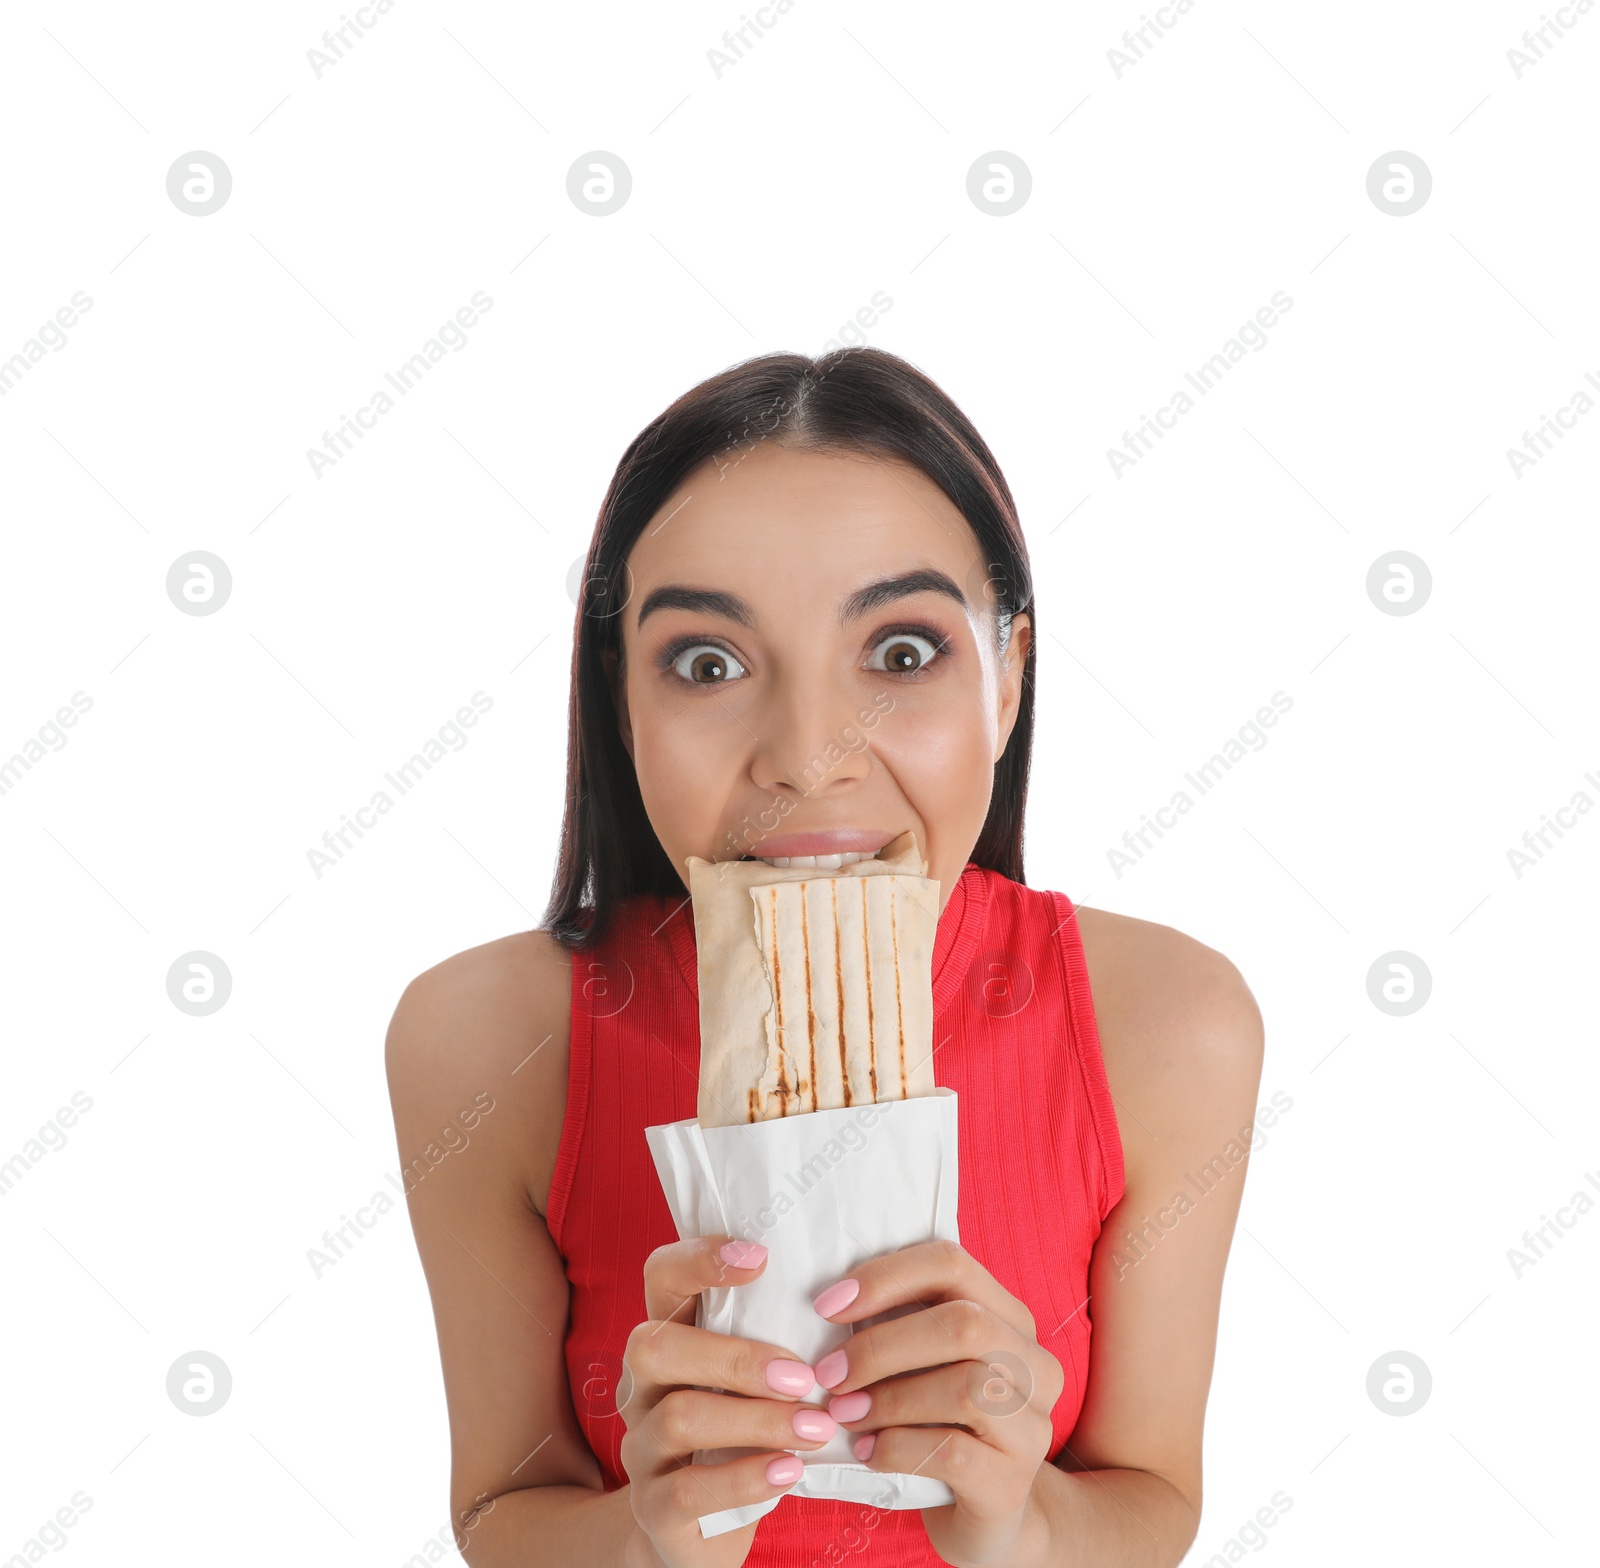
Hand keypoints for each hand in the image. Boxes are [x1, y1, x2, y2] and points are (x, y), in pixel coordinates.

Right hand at [620, 1236, 837, 1567]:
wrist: (703, 1528)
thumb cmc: (744, 1432)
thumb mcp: (752, 1379)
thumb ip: (774, 1335)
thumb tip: (849, 1292)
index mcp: (667, 1335)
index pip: (660, 1275)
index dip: (700, 1259)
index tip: (762, 1259)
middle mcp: (641, 1385)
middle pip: (655, 1347)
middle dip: (734, 1357)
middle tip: (802, 1375)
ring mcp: (640, 1446)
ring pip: (678, 1416)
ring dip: (756, 1419)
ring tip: (816, 1427)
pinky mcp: (653, 1507)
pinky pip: (686, 1488)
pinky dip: (745, 1477)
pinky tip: (790, 1470)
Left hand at [810, 1238, 1065, 1567]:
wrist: (988, 1515)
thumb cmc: (943, 1424)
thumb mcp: (927, 1366)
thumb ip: (899, 1325)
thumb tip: (827, 1303)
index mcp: (1010, 1318)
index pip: (951, 1263)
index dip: (885, 1277)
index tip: (828, 1306)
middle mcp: (1035, 1364)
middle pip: (964, 1324)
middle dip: (883, 1345)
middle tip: (829, 1373)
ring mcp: (1033, 1426)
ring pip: (965, 1387)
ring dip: (888, 1399)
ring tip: (843, 1414)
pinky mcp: (1014, 1482)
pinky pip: (953, 1451)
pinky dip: (897, 1446)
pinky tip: (867, 1452)